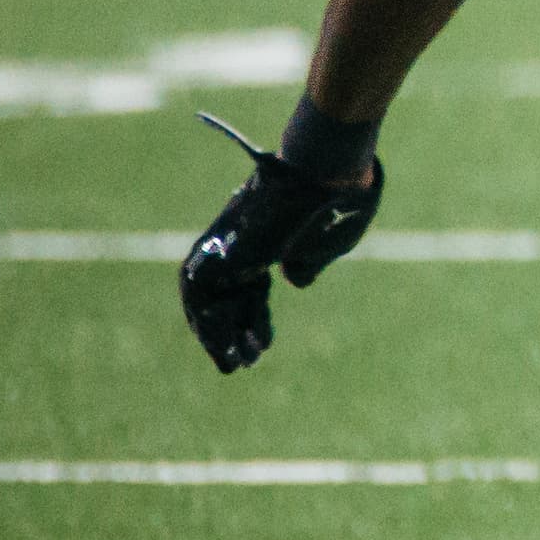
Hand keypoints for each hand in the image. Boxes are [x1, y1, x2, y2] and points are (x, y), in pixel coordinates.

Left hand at [180, 114, 382, 373]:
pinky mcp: (219, 247)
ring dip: (216, 335)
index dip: (254, 321)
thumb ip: (308, 264)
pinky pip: (201, 293)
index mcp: (266, 241)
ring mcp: (226, 243)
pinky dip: (209, 322)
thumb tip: (294, 282)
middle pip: (225, 298)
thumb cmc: (338, 204)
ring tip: (235, 365)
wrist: (328, 172)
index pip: (249, 290)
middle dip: (228, 335)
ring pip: (206, 299)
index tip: (262, 349)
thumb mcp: (327, 245)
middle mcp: (239, 243)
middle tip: (236, 367)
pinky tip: (224, 346)